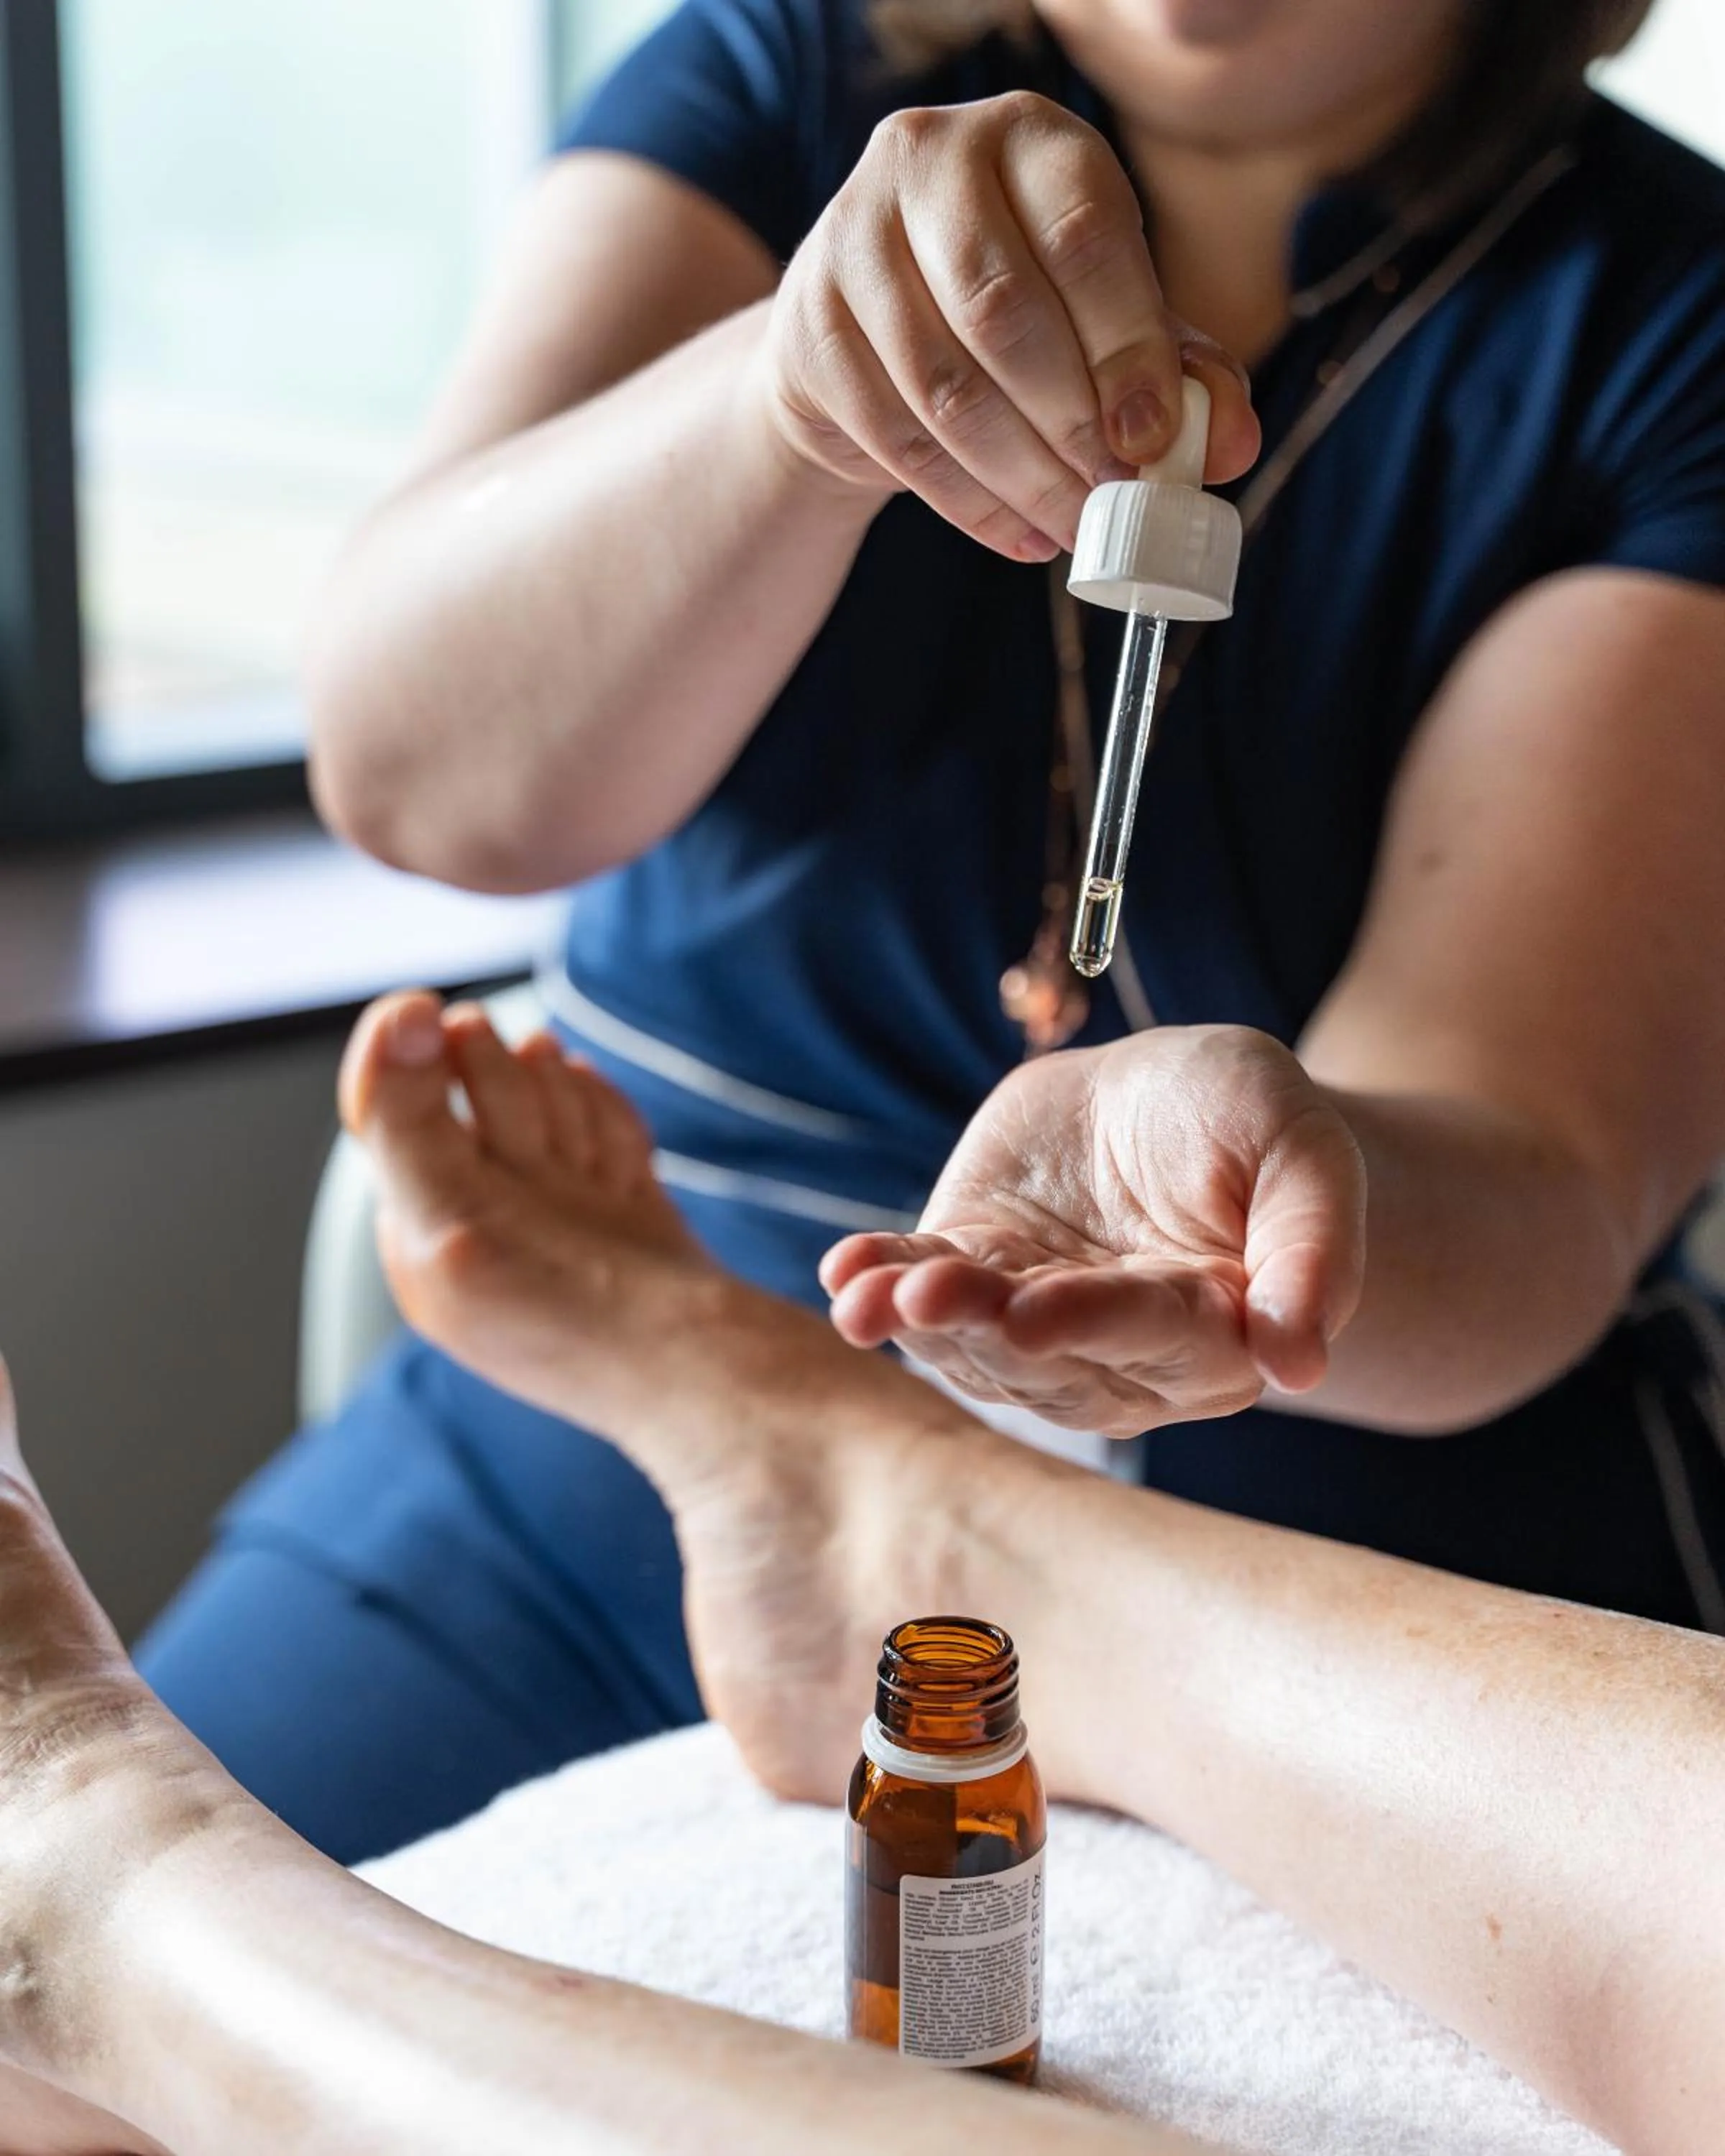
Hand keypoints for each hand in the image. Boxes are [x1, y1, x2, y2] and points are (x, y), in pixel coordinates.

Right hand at [756, 91, 1258, 562]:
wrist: (870, 330)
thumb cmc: (1019, 313)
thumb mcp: (1108, 319)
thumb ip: (1180, 371)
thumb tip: (1230, 445)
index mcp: (1029, 138)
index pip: (1082, 236)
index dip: (1127, 347)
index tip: (1154, 442)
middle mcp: (929, 161)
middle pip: (1002, 313)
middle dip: (1070, 425)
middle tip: (1115, 500)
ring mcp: (852, 238)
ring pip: (944, 386)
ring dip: (1021, 478)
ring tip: (1075, 529)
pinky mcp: (807, 325)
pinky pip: (894, 436)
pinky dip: (967, 503)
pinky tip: (1020, 534)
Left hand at [821, 1027, 1366, 1436]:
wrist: (1165, 1099)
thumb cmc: (1247, 1122)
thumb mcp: (1301, 1146)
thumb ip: (1313, 1244)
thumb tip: (1301, 1361)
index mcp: (1216, 1331)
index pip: (1154, 1334)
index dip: (1093, 1323)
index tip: (1035, 1314)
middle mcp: (1121, 1353)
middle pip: (1050, 1353)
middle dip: (985, 1328)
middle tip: (933, 1301)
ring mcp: (1034, 1324)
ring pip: (975, 1342)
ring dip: (920, 1320)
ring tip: (869, 1296)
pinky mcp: (971, 1279)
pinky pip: (921, 1296)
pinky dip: (880, 1286)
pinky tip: (846, 1273)